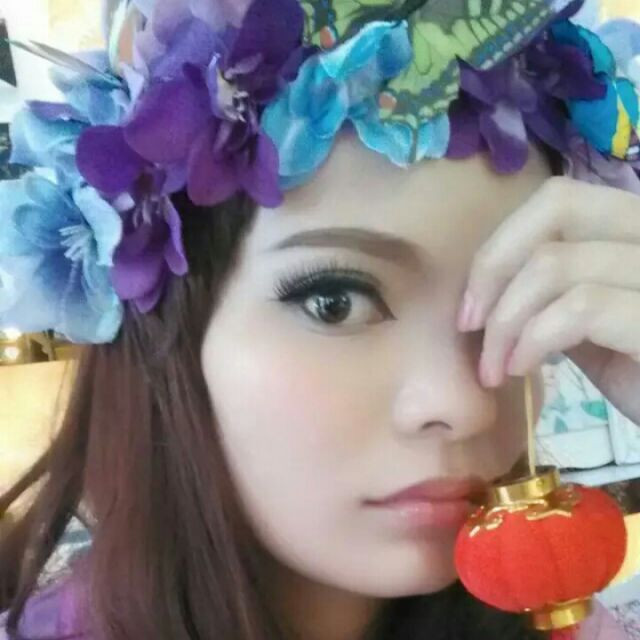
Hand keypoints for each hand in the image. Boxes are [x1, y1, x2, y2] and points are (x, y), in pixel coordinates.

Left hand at [457, 176, 639, 425]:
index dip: (502, 245)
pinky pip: (579, 308)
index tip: (471, 304)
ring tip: (494, 367)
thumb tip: (485, 285)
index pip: (558, 199)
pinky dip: (533, 339)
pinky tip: (521, 369)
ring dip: (505, 322)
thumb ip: (550, 291)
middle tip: (468, 324)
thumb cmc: (637, 372)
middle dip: (494, 266)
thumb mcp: (585, 323)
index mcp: (636, 228)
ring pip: (556, 263)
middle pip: (558, 205)